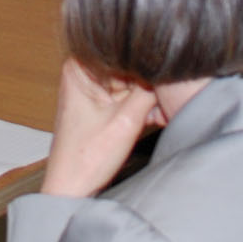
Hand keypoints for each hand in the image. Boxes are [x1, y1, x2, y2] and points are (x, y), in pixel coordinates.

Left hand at [41, 59, 160, 198]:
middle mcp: (85, 73)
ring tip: (162, 113)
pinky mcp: (102, 105)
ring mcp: (94, 89)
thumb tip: (171, 67)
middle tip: (166, 99)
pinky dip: (144, 107)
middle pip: (129, 65)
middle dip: (150, 83)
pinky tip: (158, 117)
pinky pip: (130, 96)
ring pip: (133, 81)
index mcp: (80, 67)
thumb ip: (150, 89)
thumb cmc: (85, 160)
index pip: (123, 49)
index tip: (166, 70)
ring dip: (151, 98)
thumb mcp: (126, 120)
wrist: (71, 192)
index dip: (147, 59)